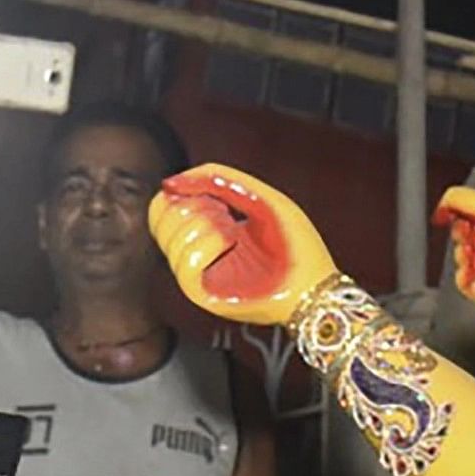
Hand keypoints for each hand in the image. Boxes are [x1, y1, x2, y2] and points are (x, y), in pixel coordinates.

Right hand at [150, 165, 338, 325]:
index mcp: (205, 229)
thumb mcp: (259, 197)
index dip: (178, 192)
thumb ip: (219, 179)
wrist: (315, 281)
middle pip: (160, 219)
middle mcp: (196, 252)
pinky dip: (207, 246)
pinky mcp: (204, 295)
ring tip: (233, 232)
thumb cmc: (294, 242)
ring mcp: (199, 275)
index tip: (206, 193)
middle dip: (192, 205)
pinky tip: (230, 244)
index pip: (163, 208)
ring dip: (205, 224)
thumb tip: (170, 182)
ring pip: (171, 239)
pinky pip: (184, 265)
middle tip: (223, 213)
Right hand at [435, 187, 474, 310]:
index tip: (461, 225)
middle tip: (472, 248)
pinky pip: (472, 282)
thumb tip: (444, 203)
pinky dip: (469, 281)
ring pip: (468, 262)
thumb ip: (464, 198)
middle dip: (463, 245)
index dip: (463, 219)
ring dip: (466, 264)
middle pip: (469, 238)